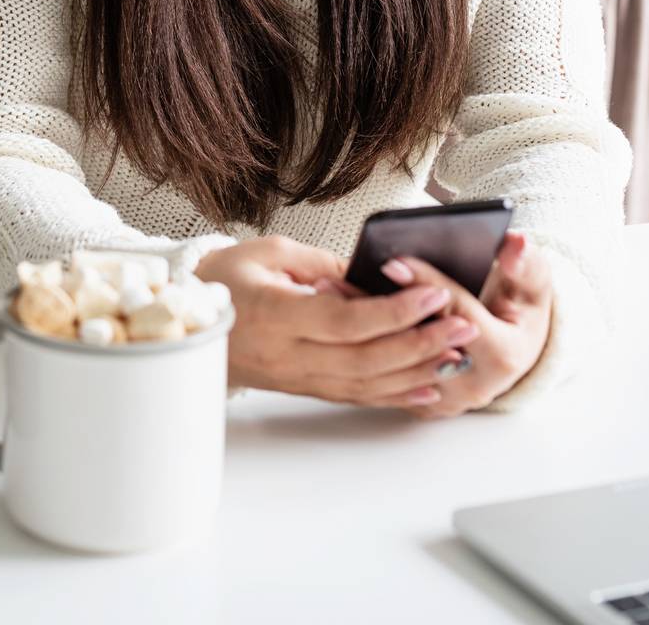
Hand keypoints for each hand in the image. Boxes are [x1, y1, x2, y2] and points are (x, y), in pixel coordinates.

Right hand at [193, 233, 512, 406]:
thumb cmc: (223, 278)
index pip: (345, 322)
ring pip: (365, 385)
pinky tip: (426, 387)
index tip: (432, 293)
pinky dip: (393, 394)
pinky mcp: (302, 387)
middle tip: (463, 325)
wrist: (185, 322)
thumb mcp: (268, 253)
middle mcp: (288, 356)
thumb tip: (368, 278)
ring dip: (416, 372)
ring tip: (457, 354)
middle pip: (365, 360)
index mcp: (275, 316)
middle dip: (420, 344)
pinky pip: (353, 396)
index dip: (393, 312)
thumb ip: (321, 265)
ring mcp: (296, 378)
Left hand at [309, 231, 553, 415]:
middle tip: (335, 279)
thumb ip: (525, 262)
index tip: (390, 262)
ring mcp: (446, 397)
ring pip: (392, 363)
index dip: (424, 287)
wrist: (521, 346)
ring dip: (356, 328)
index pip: (456, 315)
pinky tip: (330, 315)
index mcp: (503, 354)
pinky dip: (358, 345)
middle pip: (415, 342)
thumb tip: (514, 243)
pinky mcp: (423, 400)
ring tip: (324, 292)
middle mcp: (472, 384)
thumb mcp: (533, 281)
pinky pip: (384, 374)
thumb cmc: (523, 308)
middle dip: (374, 307)